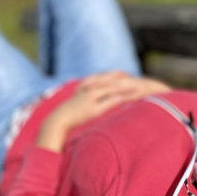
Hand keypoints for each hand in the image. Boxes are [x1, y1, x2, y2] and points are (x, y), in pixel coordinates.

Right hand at [36, 71, 170, 151]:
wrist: (57, 120)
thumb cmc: (69, 115)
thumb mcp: (80, 105)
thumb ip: (89, 100)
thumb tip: (97, 101)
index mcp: (87, 87)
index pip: (105, 78)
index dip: (117, 76)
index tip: (128, 75)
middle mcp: (90, 89)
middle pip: (111, 82)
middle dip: (125, 80)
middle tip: (139, 79)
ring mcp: (92, 97)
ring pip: (113, 90)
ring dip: (126, 88)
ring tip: (139, 88)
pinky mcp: (93, 107)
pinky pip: (110, 101)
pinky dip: (120, 99)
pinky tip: (130, 99)